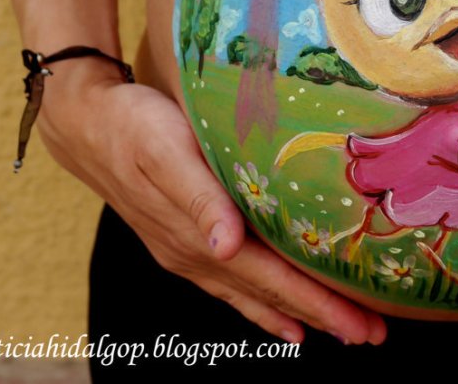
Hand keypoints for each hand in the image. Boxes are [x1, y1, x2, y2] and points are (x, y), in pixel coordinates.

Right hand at [35, 59, 385, 345]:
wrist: (85, 122)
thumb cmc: (133, 127)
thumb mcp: (168, 152)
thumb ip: (200, 198)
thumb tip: (225, 247)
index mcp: (198, 237)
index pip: (272, 281)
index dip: (318, 304)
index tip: (360, 325)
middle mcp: (195, 255)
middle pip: (269, 295)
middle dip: (322, 317)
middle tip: (371, 335)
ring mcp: (187, 253)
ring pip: (253, 295)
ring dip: (296, 314)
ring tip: (337, 332)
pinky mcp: (183, 241)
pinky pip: (231, 285)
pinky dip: (260, 305)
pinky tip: (279, 316)